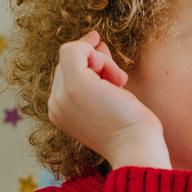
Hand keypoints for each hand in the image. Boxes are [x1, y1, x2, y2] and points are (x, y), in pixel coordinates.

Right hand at [48, 30, 169, 168]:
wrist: (136, 148)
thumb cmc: (131, 129)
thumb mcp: (110, 99)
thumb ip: (99, 75)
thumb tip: (96, 42)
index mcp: (61, 112)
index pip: (67, 75)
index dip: (89, 66)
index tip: (111, 72)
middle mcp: (55, 105)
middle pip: (69, 62)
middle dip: (96, 62)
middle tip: (119, 80)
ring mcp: (62, 96)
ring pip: (72, 54)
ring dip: (101, 61)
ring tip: (119, 83)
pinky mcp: (75, 85)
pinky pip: (74, 49)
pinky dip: (98, 55)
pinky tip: (115, 79)